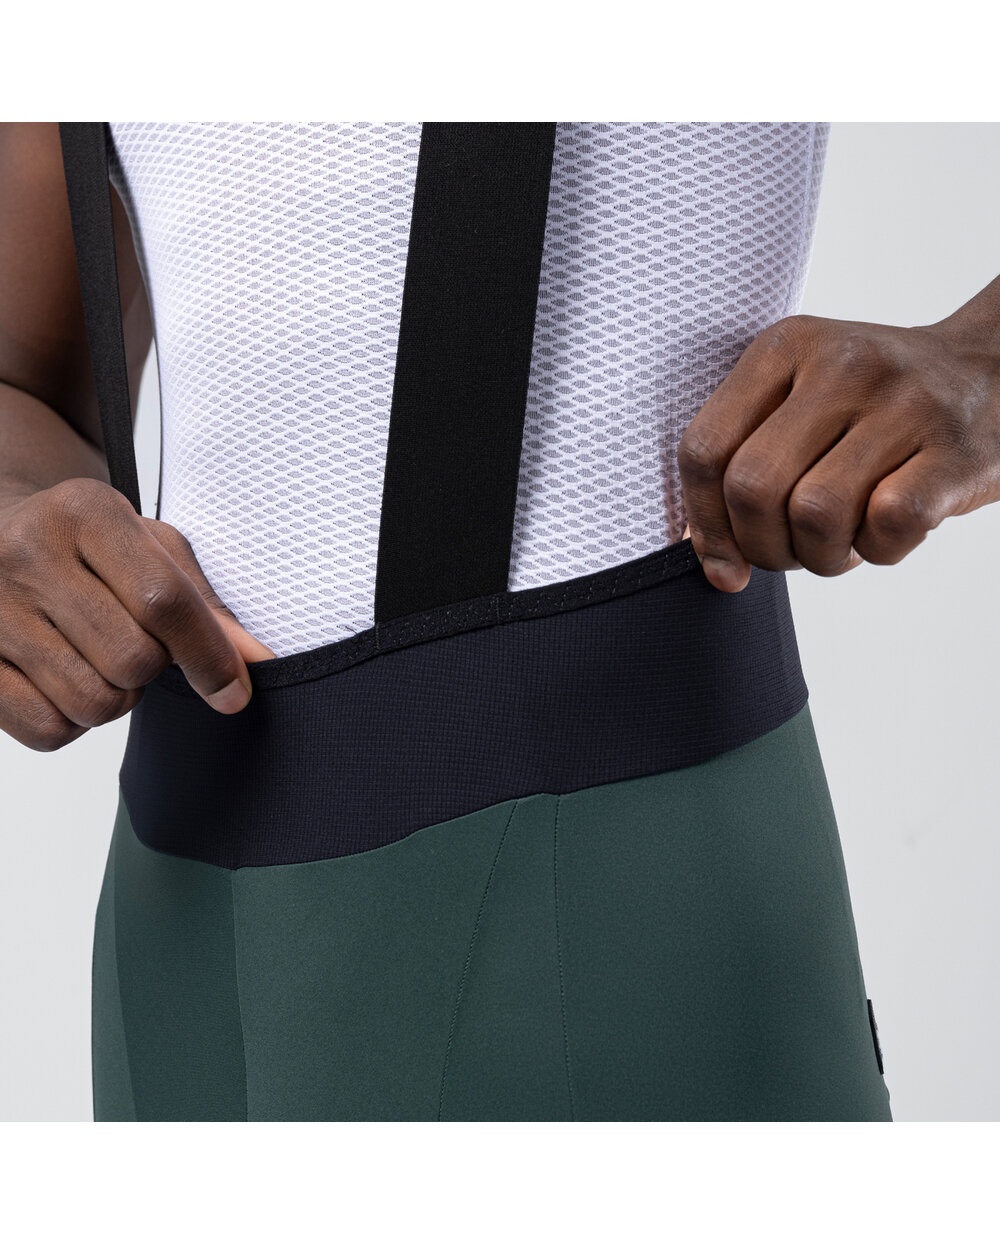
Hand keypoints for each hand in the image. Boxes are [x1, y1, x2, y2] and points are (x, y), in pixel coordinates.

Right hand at [0, 477, 275, 750]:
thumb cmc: (89, 547)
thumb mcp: (152, 550)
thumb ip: (205, 604)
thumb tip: (256, 661)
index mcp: (85, 511)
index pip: (164, 599)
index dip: (209, 656)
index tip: (234, 692)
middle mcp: (25, 551)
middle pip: (133, 660)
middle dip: (151, 669)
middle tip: (133, 643)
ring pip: (93, 703)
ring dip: (114, 698)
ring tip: (96, 658)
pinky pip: (48, 731)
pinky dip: (71, 723)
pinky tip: (62, 680)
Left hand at [676, 309, 999, 591]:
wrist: (994, 373)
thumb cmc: (878, 406)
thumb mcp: (800, 400)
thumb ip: (742, 460)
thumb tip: (710, 559)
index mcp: (784, 347)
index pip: (704, 449)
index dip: (703, 522)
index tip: (725, 560)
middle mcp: (841, 363)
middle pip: (754, 488)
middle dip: (763, 547)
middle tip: (791, 551)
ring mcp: (904, 402)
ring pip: (815, 514)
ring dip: (821, 556)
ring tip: (841, 544)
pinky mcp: (956, 450)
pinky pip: (887, 524)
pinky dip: (878, 552)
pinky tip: (885, 536)